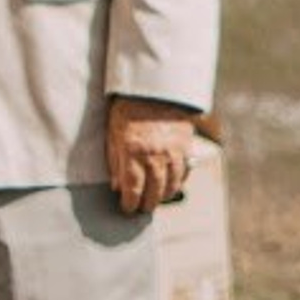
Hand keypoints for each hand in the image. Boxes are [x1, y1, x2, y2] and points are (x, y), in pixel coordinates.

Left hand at [106, 96, 197, 214]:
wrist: (153, 90)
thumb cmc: (128, 111)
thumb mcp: (113, 135)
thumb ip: (115, 162)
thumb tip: (117, 186)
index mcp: (133, 152)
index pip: (133, 188)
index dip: (130, 203)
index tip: (127, 209)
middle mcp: (155, 154)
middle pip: (154, 191)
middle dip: (147, 204)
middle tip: (143, 209)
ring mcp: (173, 151)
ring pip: (172, 184)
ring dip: (164, 196)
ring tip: (158, 200)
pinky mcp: (185, 145)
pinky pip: (184, 171)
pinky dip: (179, 182)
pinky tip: (173, 186)